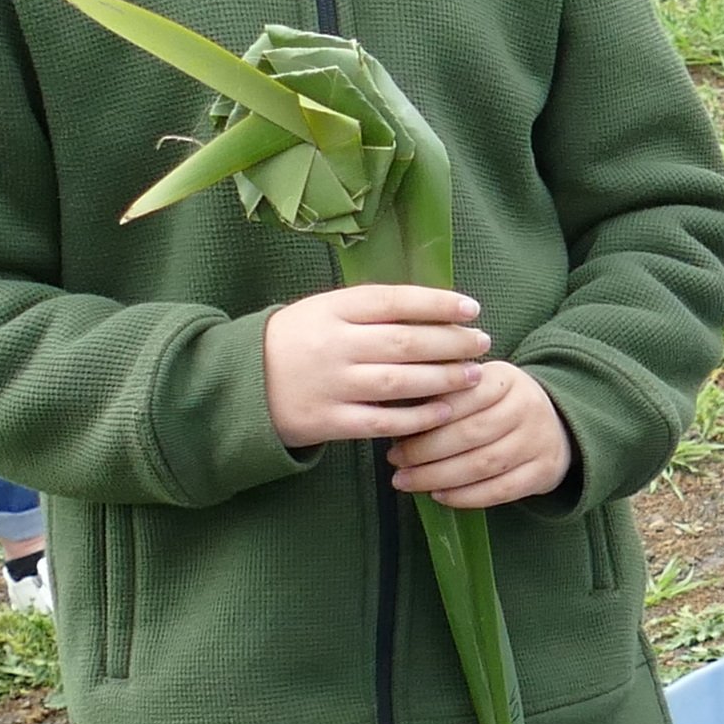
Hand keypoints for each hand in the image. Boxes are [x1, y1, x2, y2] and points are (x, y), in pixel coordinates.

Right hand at [265, 283, 488, 451]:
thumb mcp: (323, 311)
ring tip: (472, 376)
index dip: (437, 304)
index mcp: (332, 309)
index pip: (394, 301)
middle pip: (404, 342)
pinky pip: (382, 421)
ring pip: (399, 382)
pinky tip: (444, 411)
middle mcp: (333, 345)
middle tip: (482, 344)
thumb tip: (435, 310)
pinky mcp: (328, 421)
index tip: (472, 308)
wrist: (241, 384)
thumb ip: (370, 309)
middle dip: (451, 343)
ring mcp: (330, 385)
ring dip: (443, 379)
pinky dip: (416, 418)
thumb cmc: (297, 340)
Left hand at [386, 360, 572, 511]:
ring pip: (484, 464)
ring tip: (408, 482)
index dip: (429, 417)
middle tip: (396, 462)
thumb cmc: (498, 405)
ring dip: (440, 477)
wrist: (555, 425)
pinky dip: (467, 497)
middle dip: (426, 451)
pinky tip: (441, 496)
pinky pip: (502, 490)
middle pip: (471, 433)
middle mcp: (527, 407)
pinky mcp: (544, 471)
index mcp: (506, 378)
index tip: (396, 434)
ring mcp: (539, 441)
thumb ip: (445, 391)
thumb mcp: (478, 384)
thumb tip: (392, 408)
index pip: (464, 396)